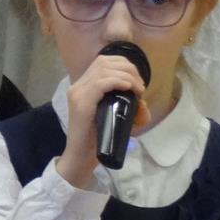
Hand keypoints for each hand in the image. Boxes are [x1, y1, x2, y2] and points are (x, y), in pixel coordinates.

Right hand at [56, 54, 150, 188]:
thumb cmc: (97, 139)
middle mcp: (77, 86)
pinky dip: (117, 81)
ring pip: (103, 69)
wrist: (81, 158)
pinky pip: (100, 83)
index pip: (102, 61)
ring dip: (126, 75)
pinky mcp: (81, 103)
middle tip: (141, 85)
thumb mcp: (113, 117)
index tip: (138, 79)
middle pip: (104, 62)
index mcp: (82, 86)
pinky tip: (128, 88)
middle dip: (128, 69)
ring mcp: (77, 94)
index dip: (123, 64)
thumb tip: (142, 102)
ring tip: (138, 89)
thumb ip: (125, 107)